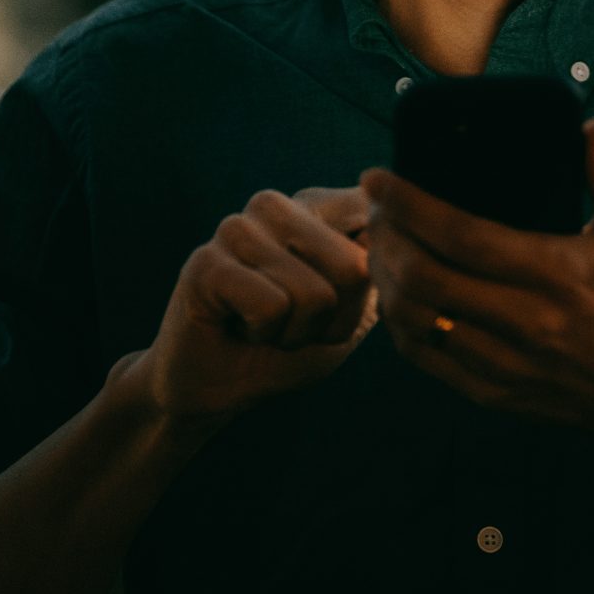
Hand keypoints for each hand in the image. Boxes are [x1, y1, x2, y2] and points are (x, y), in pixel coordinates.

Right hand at [140, 186, 379, 425]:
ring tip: (265, 327)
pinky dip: (265, 334)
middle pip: (354, 268)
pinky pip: (272, 307)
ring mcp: (237, 228)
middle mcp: (276, 205)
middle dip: (334, 320)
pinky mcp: (206, 261)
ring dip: (296, 333)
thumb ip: (378, 270)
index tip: (341, 306)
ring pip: (314, 294)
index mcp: (316, 206)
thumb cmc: (288, 346)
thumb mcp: (352, 310)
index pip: (377, 221)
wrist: (218, 388)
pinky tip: (239, 328)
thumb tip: (387, 233)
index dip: (376, 285)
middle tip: (294, 323)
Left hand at [361, 120, 593, 439]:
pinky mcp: (491, 392)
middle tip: (375, 208)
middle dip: (386, 236)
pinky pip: (423, 356)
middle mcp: (525, 322)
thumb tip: (589, 128)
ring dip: (385, 277)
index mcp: (555, 274)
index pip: (462, 235)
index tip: (378, 177)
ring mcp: (504, 363)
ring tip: (380, 243)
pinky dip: (396, 320)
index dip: (410, 205)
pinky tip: (394, 290)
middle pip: (426, 278)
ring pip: (415, 320)